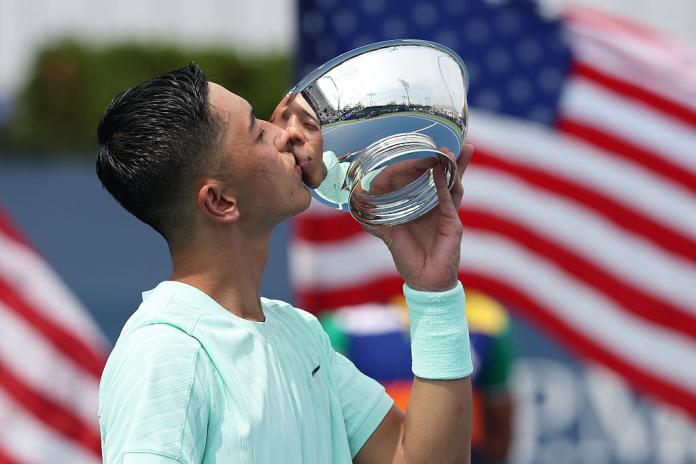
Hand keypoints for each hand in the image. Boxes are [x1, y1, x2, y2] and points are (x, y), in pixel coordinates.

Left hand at [362, 144, 473, 291]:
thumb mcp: (389, 234)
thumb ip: (375, 220)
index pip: (423, 179)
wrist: (425, 282)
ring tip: (453, 149)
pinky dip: (444, 185)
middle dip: (445, 159)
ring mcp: (446, 214)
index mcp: (424, 206)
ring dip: (451, 166)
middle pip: (444, 177)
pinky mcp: (452, 224)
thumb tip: (355, 207)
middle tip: (445, 141)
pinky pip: (449, 200)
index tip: (413, 153)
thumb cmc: (409, 258)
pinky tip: (441, 171)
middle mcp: (437, 206)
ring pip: (452, 184)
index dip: (418, 166)